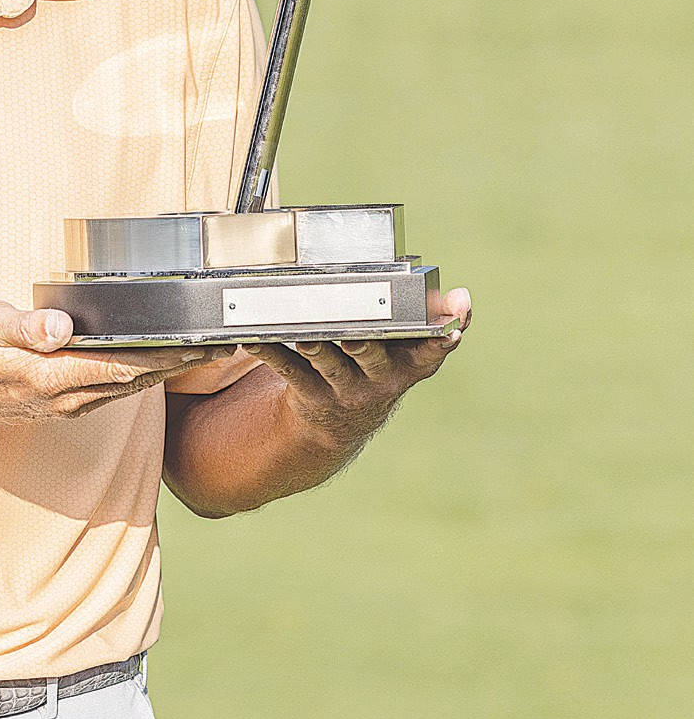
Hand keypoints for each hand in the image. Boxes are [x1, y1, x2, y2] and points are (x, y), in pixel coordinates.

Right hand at [0, 300, 236, 424]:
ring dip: (166, 371)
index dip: (164, 357)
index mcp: (50, 375)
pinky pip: (114, 390)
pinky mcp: (65, 403)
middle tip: (221, 344)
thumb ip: (24, 326)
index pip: (121, 366)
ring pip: (129, 388)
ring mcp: (67, 404)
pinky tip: (157, 363)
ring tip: (202, 351)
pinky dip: (142, 376)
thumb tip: (60, 325)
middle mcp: (65, 396)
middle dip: (179, 364)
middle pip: (136, 380)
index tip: (199, 344)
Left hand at [242, 287, 471, 452]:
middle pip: (370, 355)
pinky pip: (290, 370)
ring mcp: (344, 389)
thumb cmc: (377, 366)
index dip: (439, 342)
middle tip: (354, 331)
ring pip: (329, 363)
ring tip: (305, 332)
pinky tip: (255, 338)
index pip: (430, 352)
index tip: (451, 332)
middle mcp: (378, 379)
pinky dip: (273, 353)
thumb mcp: (407, 350)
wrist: (340, 423)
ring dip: (317, 346)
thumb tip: (463, 296)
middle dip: (363, 343)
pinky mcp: (310, 393)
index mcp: (408, 364)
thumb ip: (430, 319)